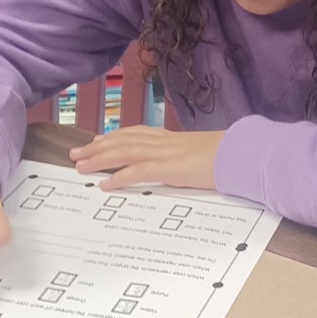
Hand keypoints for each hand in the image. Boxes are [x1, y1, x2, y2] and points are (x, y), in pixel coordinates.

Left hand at [69, 126, 225, 191]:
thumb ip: (188, 157)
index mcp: (172, 138)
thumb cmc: (228, 156)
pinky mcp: (168, 168)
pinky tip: (104, 183)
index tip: (98, 140)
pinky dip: (118, 177)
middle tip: (76, 153)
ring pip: (123, 152)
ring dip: (99, 159)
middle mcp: (163, 142)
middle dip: (97, 147)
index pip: (136, 134)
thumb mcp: (202, 154)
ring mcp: (164, 153)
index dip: (114, 136)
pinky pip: (137, 172)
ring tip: (81, 166)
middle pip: (122, 140)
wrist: (240, 154)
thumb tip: (184, 165)